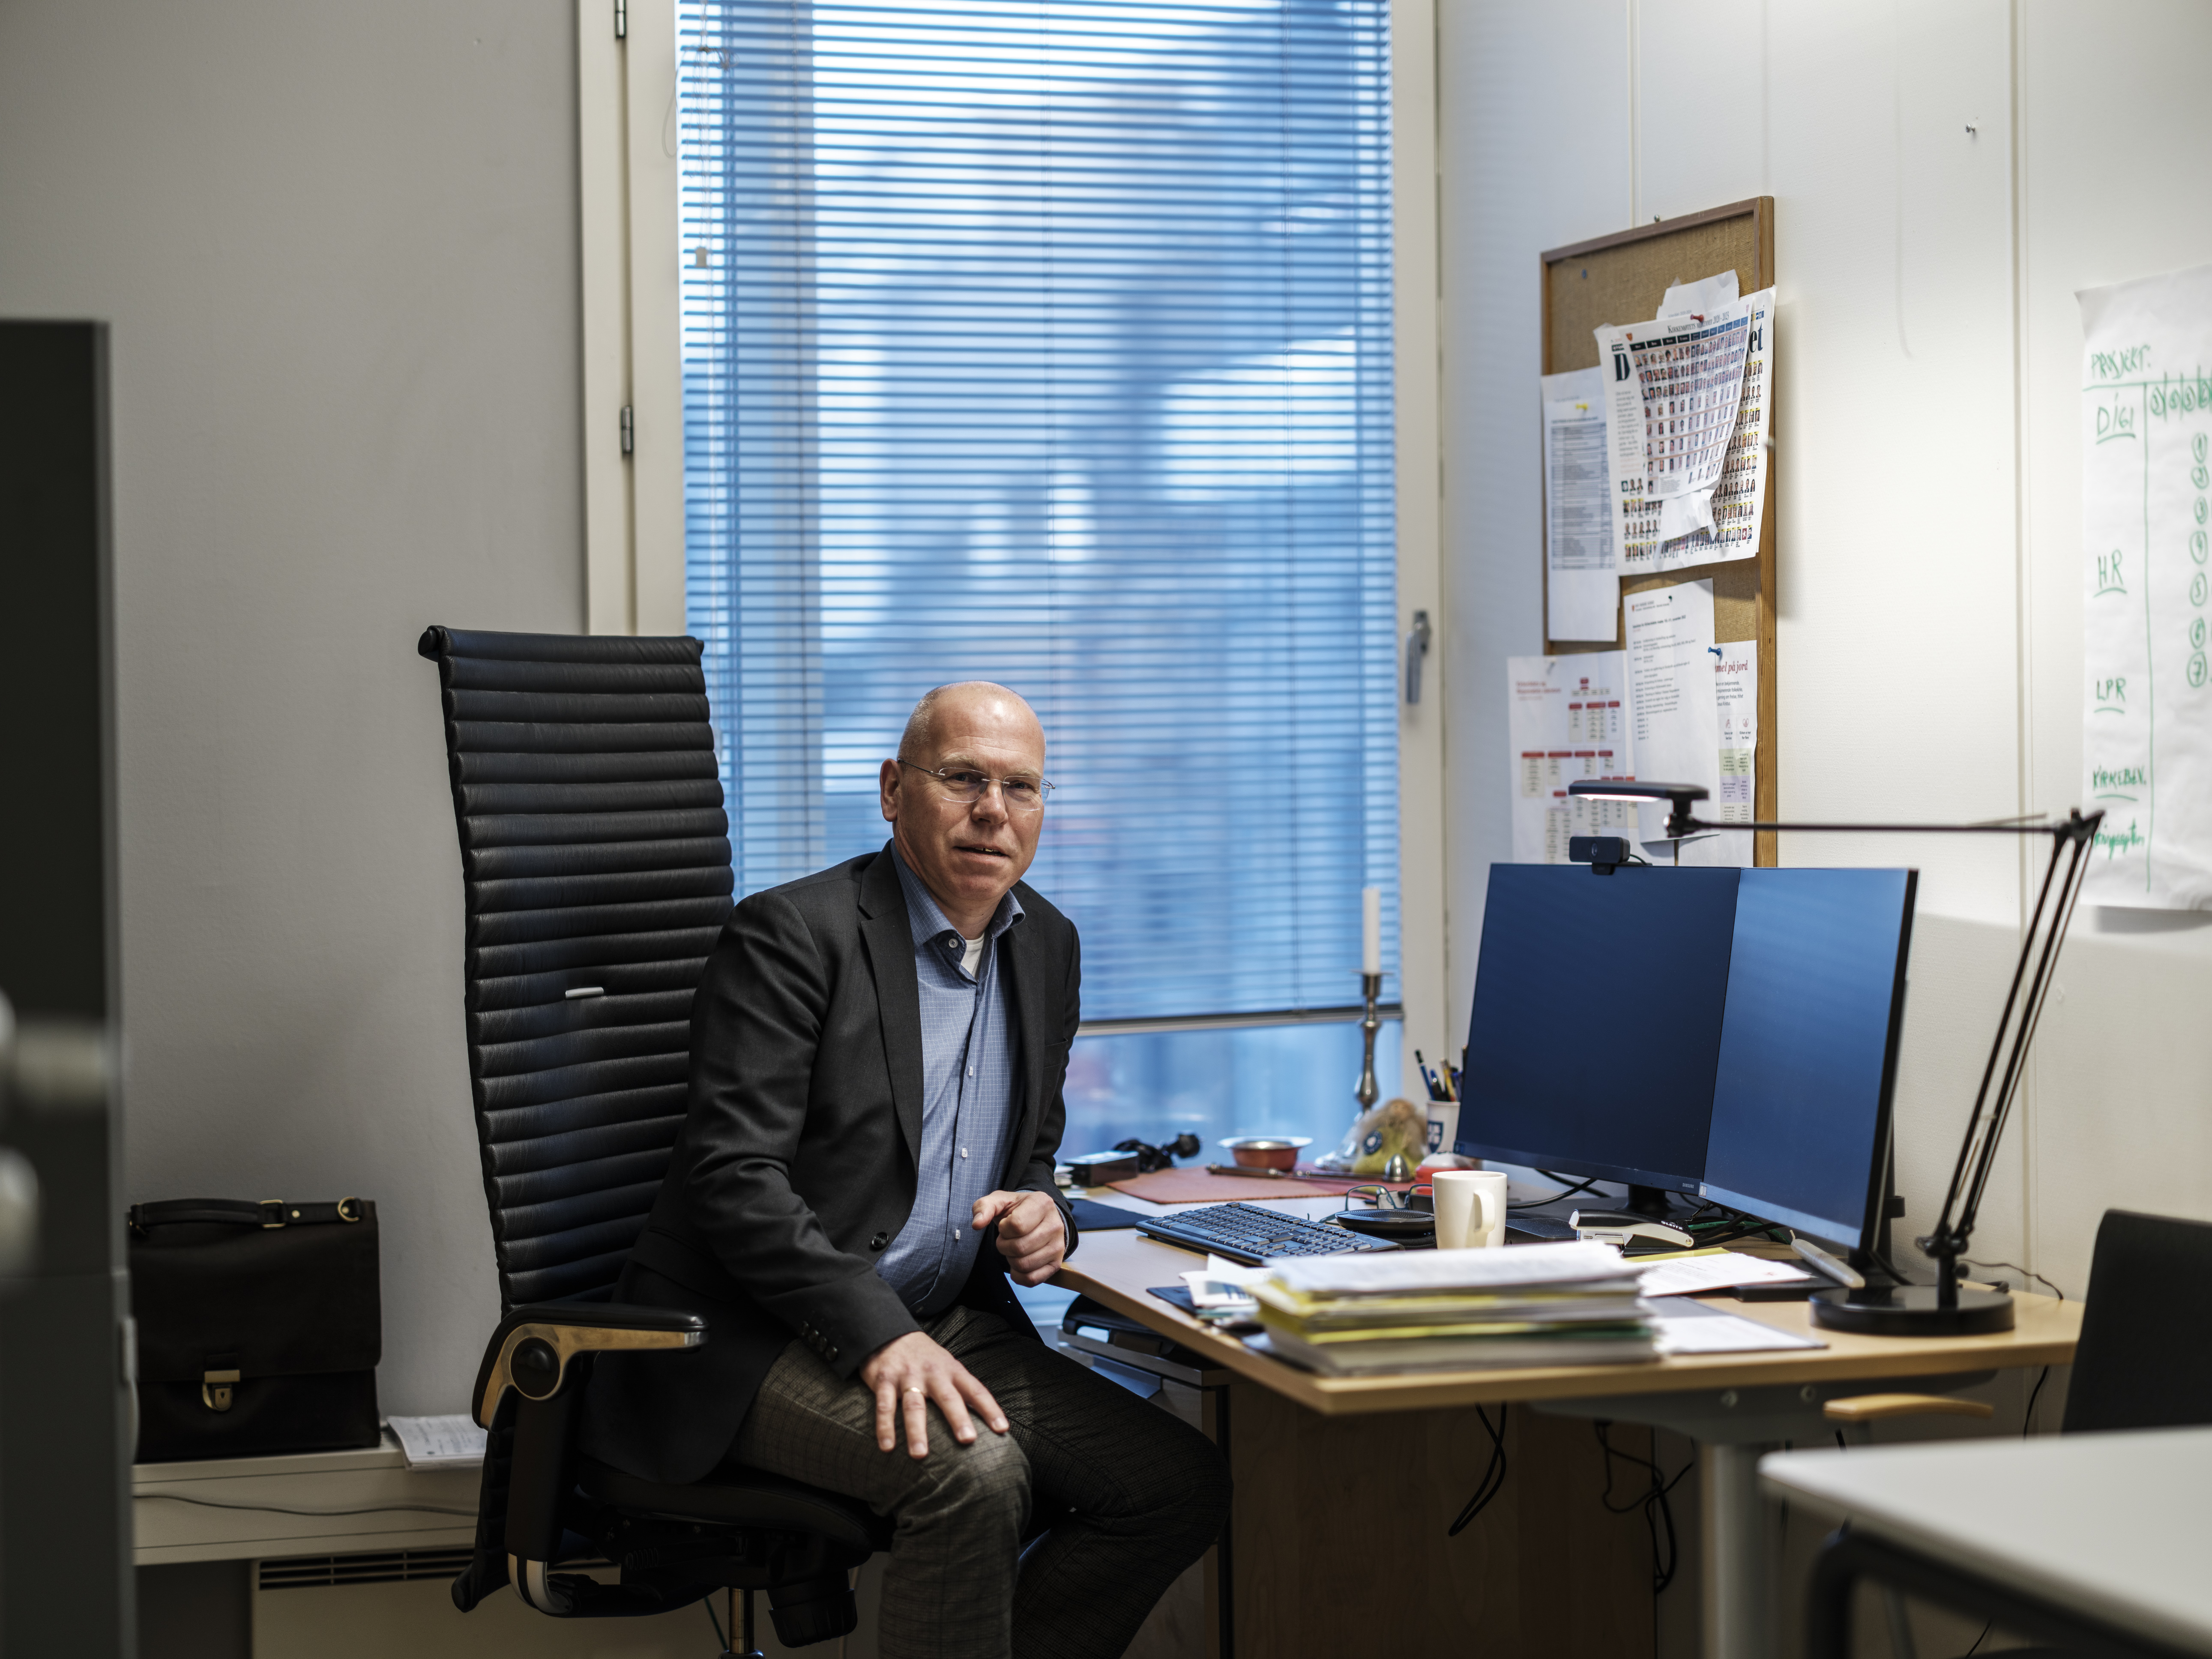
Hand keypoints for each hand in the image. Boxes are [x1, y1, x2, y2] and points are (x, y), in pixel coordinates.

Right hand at [858, 1331, 1007, 1458]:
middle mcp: (933, 1373)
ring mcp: (908, 1376)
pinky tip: (887, 1447)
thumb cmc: (926, 1359)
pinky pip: (885, 1406)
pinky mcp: (884, 1380)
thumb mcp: (948, 1367)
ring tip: (920, 1455)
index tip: (1002, 1429)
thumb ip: (963, 1390)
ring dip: (917, 1431)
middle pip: (948, 1397)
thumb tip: (985, 1419)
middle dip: (958, 1418)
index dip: (990, 1409)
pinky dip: (885, 1427)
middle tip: (967, 1440)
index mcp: (952, 1371)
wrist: (890, 1333)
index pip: (975, 1390)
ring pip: (914, 1405)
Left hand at [973, 1189, 1065, 1286]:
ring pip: (1024, 1265)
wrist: (1037, 1217)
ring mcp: (1058, 1246)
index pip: (1017, 1225)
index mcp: (1042, 1203)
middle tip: (1007, 1239)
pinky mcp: (1055, 1264)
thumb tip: (977, 1224)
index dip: (1004, 1229)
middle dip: (1004, 1246)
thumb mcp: (999, 1201)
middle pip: (1019, 1248)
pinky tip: (1018, 1262)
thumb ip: (984, 1207)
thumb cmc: (1016, 1210)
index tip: (1006, 1225)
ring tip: (1014, 1248)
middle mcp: (1055, 1225)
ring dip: (1010, 1259)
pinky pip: (1032, 1279)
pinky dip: (1018, 1275)